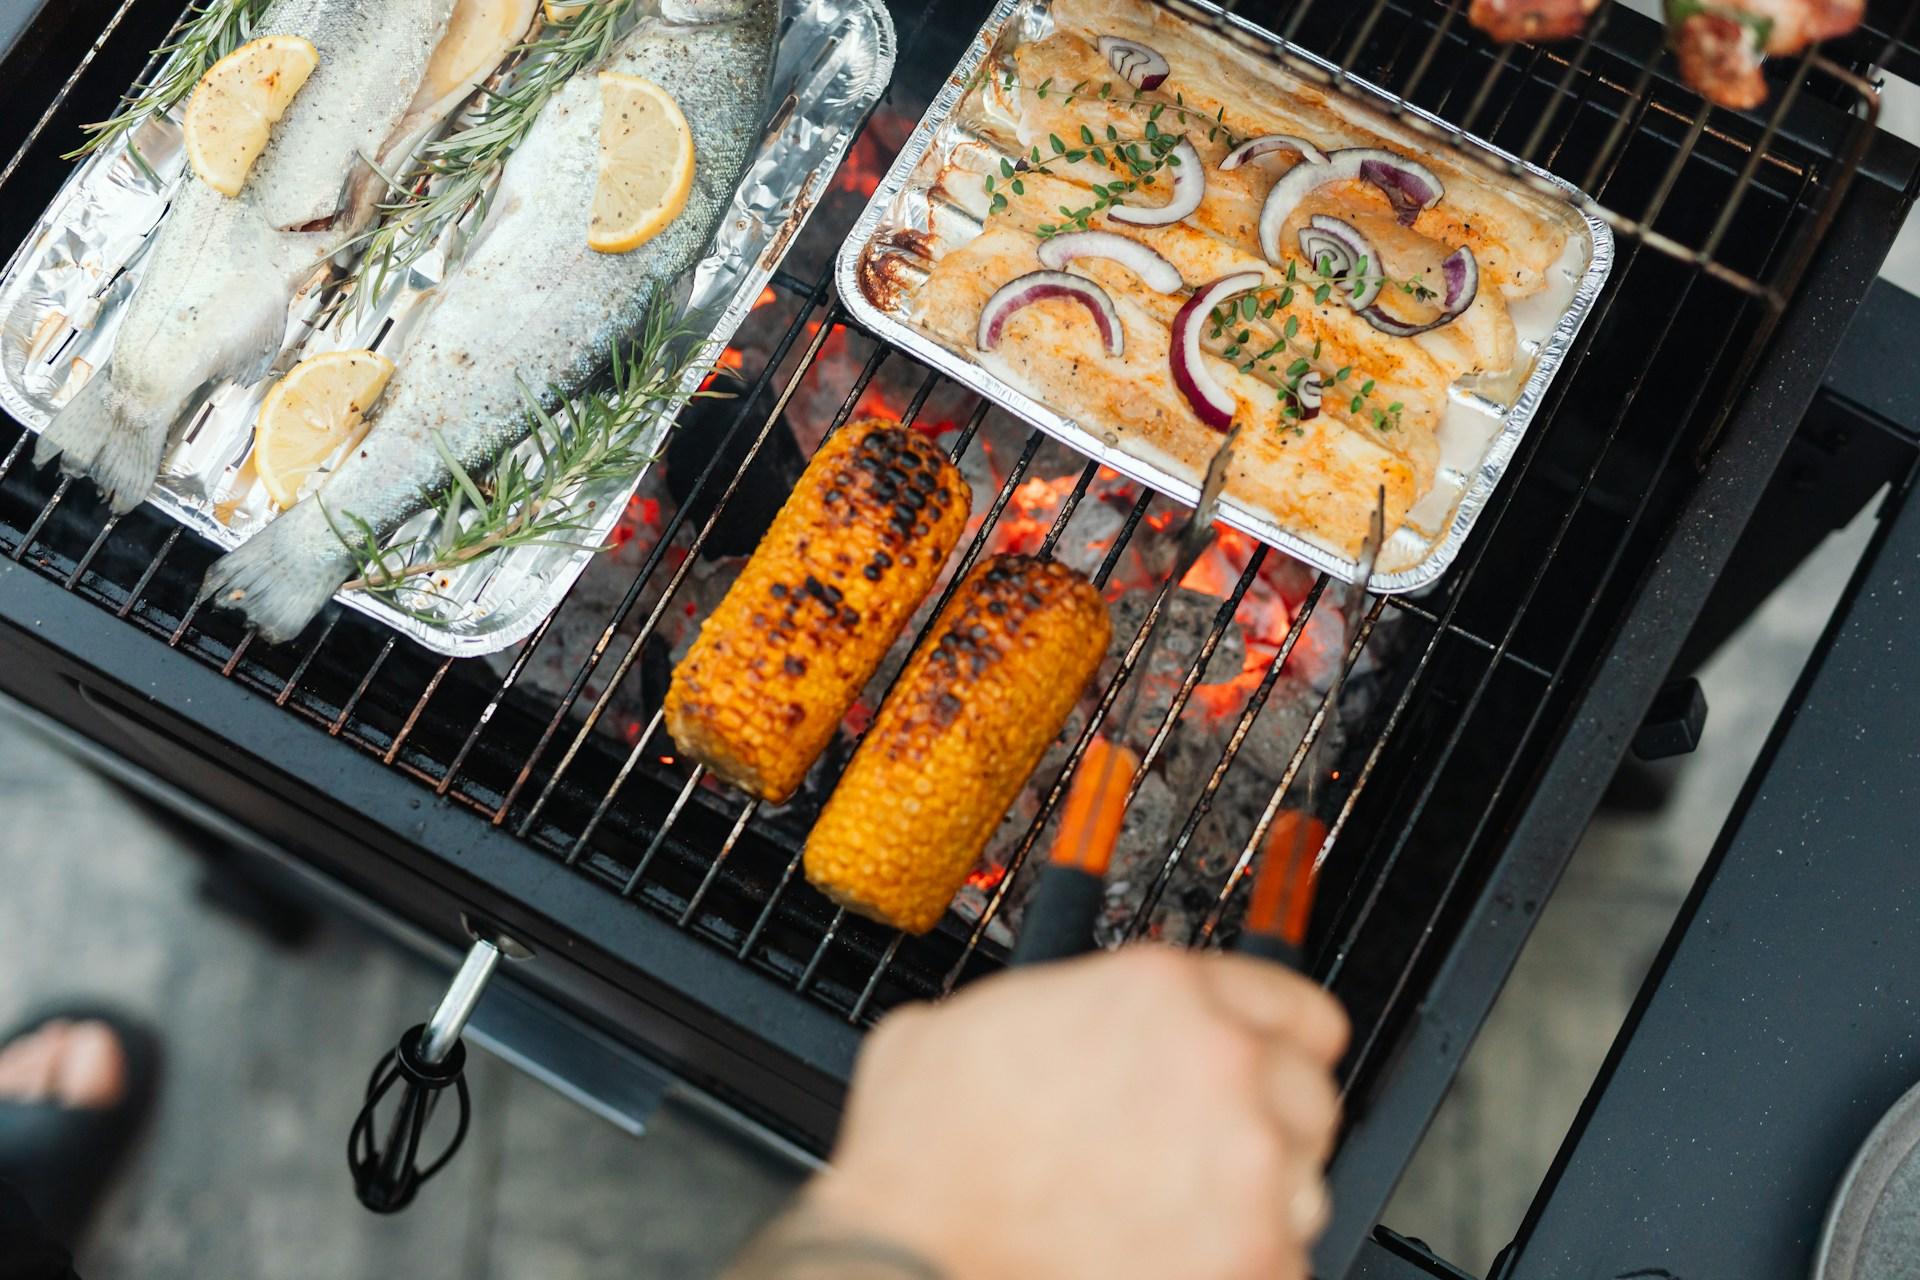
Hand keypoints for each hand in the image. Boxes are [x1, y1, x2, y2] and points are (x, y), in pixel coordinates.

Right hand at [738, 946, 1347, 1279]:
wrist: (913, 1262)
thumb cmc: (929, 1159)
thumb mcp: (973, 1020)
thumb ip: (1060, 1005)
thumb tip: (1066, 1017)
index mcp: (1163, 992)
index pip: (1293, 1001)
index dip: (1272, 1034)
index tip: (1268, 1055)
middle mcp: (1223, 1069)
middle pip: (1309, 1092)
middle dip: (1262, 1119)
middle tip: (1198, 1142)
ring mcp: (1248, 1173)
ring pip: (1302, 1181)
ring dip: (1253, 1194)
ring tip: (1174, 1208)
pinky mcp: (1253, 1264)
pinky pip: (1280, 1260)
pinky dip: (1235, 1263)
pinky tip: (1167, 1255)